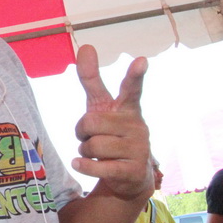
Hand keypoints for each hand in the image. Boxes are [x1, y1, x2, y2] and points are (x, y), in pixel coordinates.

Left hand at [73, 45, 151, 198]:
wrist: (129, 176)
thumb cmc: (111, 134)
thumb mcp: (101, 107)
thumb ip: (92, 79)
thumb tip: (86, 46)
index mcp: (128, 108)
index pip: (131, 89)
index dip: (134, 75)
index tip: (141, 60)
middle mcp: (137, 126)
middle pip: (91, 121)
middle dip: (81, 131)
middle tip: (90, 137)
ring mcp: (138, 149)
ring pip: (92, 145)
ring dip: (84, 150)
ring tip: (98, 153)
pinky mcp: (133, 171)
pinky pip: (97, 166)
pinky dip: (84, 166)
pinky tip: (83, 164)